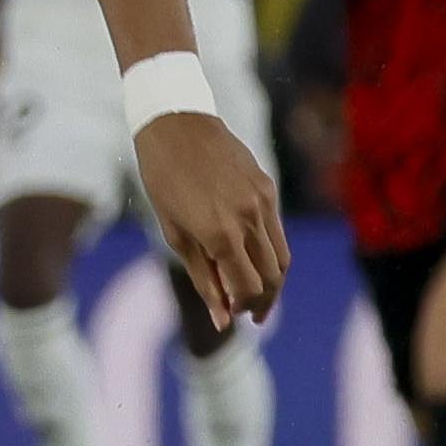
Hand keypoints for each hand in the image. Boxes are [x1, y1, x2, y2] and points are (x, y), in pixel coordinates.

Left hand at [136, 110, 286, 324]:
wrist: (177, 125)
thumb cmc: (163, 180)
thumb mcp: (175, 233)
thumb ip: (202, 277)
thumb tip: (222, 320)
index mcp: (220, 234)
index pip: (249, 288)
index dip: (243, 307)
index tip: (233, 315)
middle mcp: (249, 219)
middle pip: (273, 277)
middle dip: (263, 301)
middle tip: (250, 314)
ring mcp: (263, 201)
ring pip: (282, 256)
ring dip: (273, 281)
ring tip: (255, 293)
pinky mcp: (269, 187)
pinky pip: (278, 230)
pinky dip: (270, 252)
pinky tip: (253, 258)